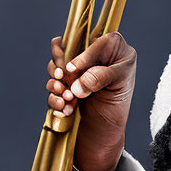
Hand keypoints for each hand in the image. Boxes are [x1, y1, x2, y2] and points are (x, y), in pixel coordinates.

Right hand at [46, 32, 136, 170]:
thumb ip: (100, 77)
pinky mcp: (62, 85)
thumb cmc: (118, 103)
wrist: (104, 130)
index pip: (93, 39)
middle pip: (66, 47)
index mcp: (110, 48)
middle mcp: (89, 56)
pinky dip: (55, 98)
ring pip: (55, 67)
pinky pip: (51, 86)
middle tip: (61, 78)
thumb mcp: (119, 85)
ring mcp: (72, 71)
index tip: (75, 70)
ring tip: (65, 99)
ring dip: (56, 84)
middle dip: (60, 66)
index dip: (82, 55)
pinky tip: (64, 108)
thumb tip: (78, 81)